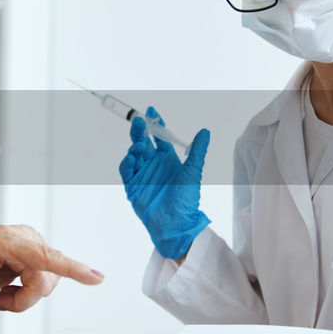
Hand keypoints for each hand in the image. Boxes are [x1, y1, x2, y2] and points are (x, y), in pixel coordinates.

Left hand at [0, 225, 103, 311]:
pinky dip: (28, 294)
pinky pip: (47, 281)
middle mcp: (23, 237)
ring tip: (0, 295)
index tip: (95, 278)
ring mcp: (33, 245)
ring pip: (48, 282)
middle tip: (0, 303)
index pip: (41, 256)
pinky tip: (9, 288)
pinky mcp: (39, 254)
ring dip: (25, 298)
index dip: (69, 268)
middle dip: (24, 299)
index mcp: (3, 239)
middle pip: (44, 278)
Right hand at [117, 106, 210, 259]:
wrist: (176, 222)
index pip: (159, 137)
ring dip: (134, 147)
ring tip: (140, 146)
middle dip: (140, 131)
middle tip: (138, 121)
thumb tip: (205, 131)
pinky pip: (127, 170)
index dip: (155, 124)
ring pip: (134, 154)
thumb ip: (197, 151)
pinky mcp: (133, 186)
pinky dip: (127, 162)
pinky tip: (133, 159)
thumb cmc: (187, 198)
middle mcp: (154, 165)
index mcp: (167, 159)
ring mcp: (142, 175)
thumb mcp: (193, 171)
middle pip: (143, 142)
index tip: (152, 111)